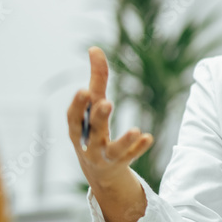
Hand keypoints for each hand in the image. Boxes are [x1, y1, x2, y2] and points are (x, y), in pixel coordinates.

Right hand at [66, 46, 153, 190]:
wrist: (99, 172)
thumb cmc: (93, 131)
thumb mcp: (92, 107)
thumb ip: (96, 80)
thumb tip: (95, 48)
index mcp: (78, 129)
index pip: (73, 118)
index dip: (77, 106)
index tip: (84, 91)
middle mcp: (88, 144)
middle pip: (93, 131)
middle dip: (98, 117)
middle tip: (107, 103)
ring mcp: (104, 157)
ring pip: (113, 150)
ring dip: (124, 140)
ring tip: (136, 130)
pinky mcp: (121, 164)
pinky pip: (130, 157)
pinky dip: (138, 149)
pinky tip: (148, 138)